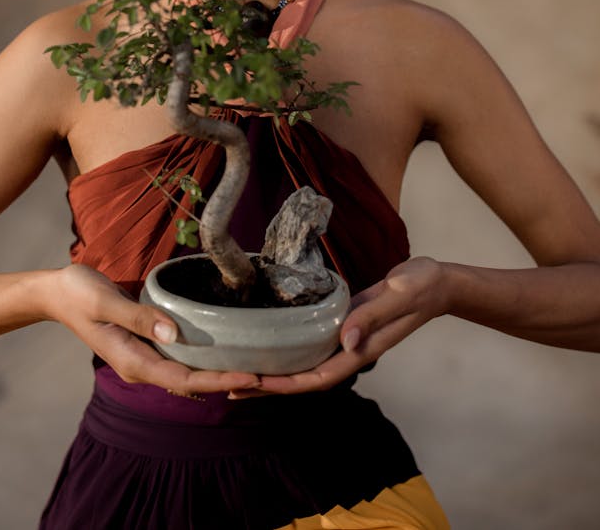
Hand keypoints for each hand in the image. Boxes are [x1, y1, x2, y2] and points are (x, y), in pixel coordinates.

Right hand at [48, 264, 260, 395]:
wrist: (56, 292)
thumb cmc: (78, 293)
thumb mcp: (106, 301)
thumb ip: (139, 317)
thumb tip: (174, 335)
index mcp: (134, 362)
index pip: (185, 378)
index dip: (220, 380)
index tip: (250, 379)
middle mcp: (142, 365)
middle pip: (192, 380)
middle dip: (228, 382)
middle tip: (268, 378)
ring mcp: (144, 356)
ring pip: (188, 371)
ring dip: (219, 372)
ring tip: (257, 369)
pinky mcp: (147, 343)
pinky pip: (181, 357)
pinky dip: (204, 358)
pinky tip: (225, 350)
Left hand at [230, 256, 446, 398]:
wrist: (435, 281)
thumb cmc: (420, 287)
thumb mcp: (398, 296)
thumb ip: (372, 316)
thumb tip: (346, 342)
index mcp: (364, 349)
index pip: (321, 377)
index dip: (289, 385)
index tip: (258, 385)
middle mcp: (352, 349)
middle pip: (308, 377)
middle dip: (273, 385)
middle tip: (232, 387)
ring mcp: (348, 338)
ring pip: (308, 362)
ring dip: (278, 370)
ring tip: (242, 371)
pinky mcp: (345, 322)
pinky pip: (314, 343)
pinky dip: (292, 348)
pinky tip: (273, 343)